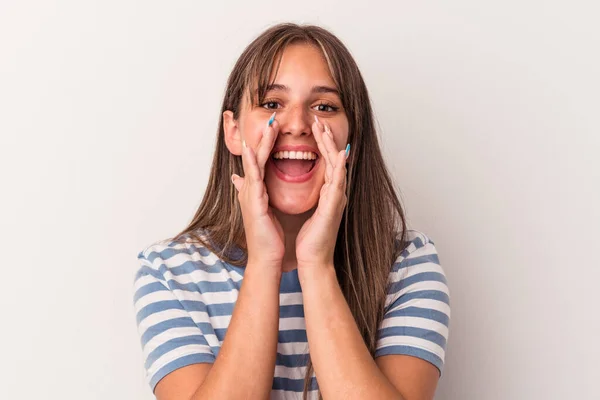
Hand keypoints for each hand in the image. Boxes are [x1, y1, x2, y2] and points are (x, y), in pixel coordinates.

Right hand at [231, 113, 284, 268]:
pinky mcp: (253, 202)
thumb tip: (240, 180)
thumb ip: (255, 193)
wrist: (267, 258)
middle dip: (264, 137)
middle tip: (272, 117)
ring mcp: (249, 194)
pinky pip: (254, 177)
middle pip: (256, 156)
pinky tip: (254, 150)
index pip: (262, 161)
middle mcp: (250, 189)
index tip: (275, 127)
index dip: (267, 144)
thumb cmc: (269, 237)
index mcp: (256, 190)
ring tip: (269, 125)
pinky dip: (254, 162)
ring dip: (261, 142)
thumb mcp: (261, 210)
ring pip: (254, 162)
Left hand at [295, 118, 348, 268]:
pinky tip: (340, 155)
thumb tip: (282, 183)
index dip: (320, 144)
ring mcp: (337, 199)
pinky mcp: (334, 207)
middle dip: (326, 139)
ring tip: (325, 129)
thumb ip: (297, 195)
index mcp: (326, 193)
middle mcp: (334, 193)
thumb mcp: (301, 211)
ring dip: (332, 146)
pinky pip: (338, 183)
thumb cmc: (308, 239)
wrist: (312, 260)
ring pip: (337, 166)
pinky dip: (339, 168)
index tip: (314, 129)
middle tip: (319, 121)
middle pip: (332, 160)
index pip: (324, 163)